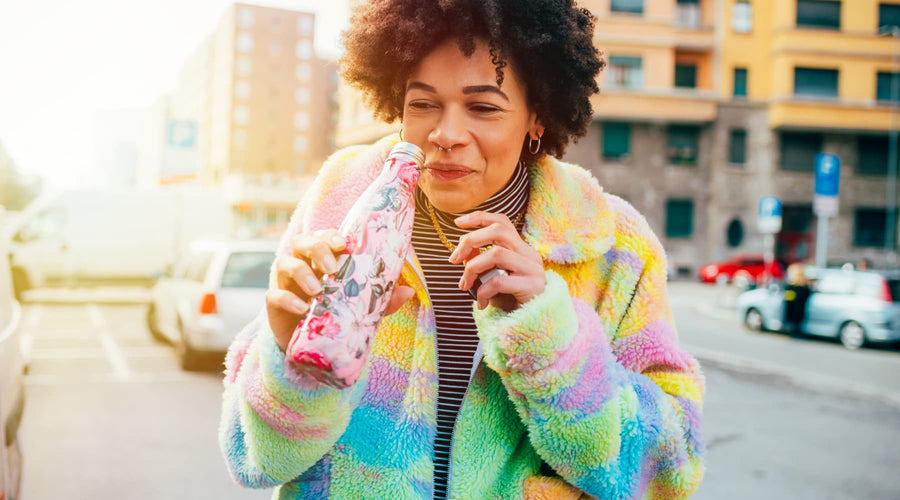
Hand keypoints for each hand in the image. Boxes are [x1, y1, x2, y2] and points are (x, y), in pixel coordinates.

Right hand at [266, 228, 414, 351]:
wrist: (315, 350)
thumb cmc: (338, 316)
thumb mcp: (363, 308)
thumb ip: (383, 299)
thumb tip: (409, 291)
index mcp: (322, 260)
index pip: (323, 237)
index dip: (330, 235)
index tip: (344, 244)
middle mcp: (302, 265)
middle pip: (302, 243)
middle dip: (317, 249)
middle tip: (332, 267)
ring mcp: (285, 284)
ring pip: (284, 263)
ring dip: (301, 272)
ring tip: (318, 290)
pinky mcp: (275, 306)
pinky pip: (274, 296)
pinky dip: (288, 299)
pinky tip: (303, 308)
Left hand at [448, 211, 544, 311]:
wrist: (534, 325)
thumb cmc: (511, 301)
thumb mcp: (493, 278)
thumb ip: (481, 263)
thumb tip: (464, 251)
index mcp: (521, 249)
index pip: (502, 222)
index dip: (479, 217)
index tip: (458, 222)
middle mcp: (529, 255)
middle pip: (498, 231)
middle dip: (470, 240)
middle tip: (454, 259)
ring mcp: (532, 269)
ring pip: (497, 253)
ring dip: (473, 268)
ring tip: (465, 285)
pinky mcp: (532, 286)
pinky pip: (498, 281)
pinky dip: (483, 291)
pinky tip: (481, 303)